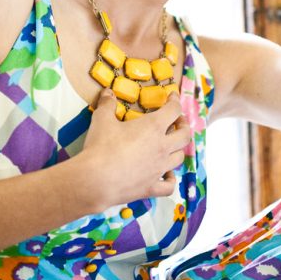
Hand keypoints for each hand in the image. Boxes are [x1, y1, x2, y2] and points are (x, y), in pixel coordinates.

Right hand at [78, 90, 190, 208]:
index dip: (175, 101)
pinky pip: (169, 185)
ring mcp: (159, 169)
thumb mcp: (102, 119)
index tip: (172, 97)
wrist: (95, 180)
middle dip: (183, 125)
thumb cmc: (101, 147)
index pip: (173, 110)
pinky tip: (166, 175)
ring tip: (171, 145)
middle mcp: (161, 147)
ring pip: (179, 158)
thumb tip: (107, 92)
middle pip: (184, 135)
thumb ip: (107, 104)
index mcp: (153, 127)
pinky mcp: (151, 187)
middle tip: (178, 121)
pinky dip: (170, 179)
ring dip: (178, 149)